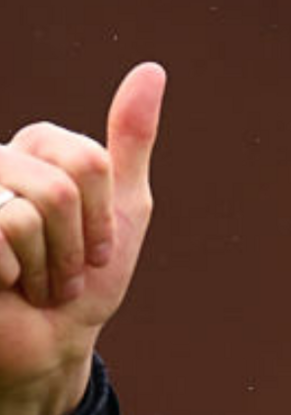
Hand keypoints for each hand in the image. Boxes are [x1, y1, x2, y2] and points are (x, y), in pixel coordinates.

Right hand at [0, 62, 165, 414]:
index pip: (90, 160)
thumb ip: (131, 141)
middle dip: (76, 248)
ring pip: (30, 210)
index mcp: (36, 148)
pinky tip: (7, 287)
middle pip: (63, 187)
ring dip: (50, 267)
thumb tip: (153, 70)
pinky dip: (18, 274)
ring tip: (37, 284)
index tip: (96, 250)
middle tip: (64, 275)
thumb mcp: (123, 212)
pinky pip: (2, 230)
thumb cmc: (86, 283)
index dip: (103, 218)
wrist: (53, 345)